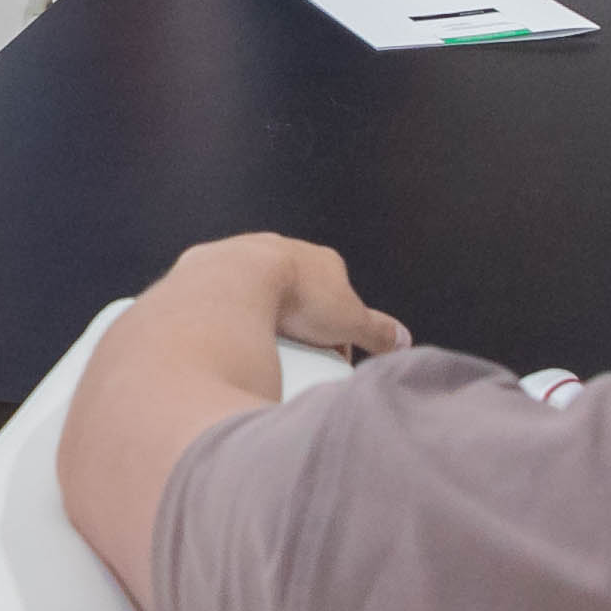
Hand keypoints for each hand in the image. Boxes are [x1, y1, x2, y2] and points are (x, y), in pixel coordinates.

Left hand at [175, 234, 410, 362]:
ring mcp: (242, 259)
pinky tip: (231, 344)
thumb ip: (379, 331)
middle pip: (298, 295)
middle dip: (300, 325)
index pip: (339, 297)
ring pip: (259, 295)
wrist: (229, 284)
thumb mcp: (350, 321)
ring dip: (262, 321)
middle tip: (297, 360)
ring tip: (262, 354)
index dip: (339, 330)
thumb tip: (402, 341)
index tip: (333, 358)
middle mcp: (280, 250)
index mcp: (321, 260)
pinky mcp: (208, 274)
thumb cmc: (291, 297)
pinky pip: (223, 303)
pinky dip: (229, 322)